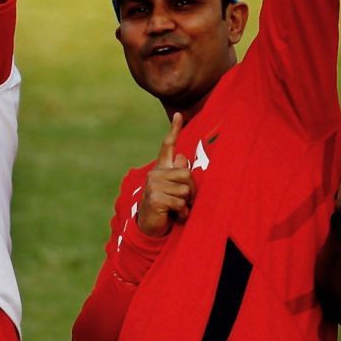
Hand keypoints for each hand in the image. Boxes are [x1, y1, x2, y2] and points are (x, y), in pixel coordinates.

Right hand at [136, 112, 192, 237]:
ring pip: (185, 189)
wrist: (150, 226)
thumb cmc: (167, 206)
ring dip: (186, 203)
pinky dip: (182, 212)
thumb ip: (179, 174)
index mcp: (161, 169)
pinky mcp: (155, 198)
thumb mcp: (174, 189)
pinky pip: (180, 202)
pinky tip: (174, 216)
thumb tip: (184, 157)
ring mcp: (153, 185)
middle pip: (187, 173)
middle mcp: (155, 173)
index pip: (168, 146)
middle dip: (190, 190)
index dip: (174, 130)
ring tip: (177, 209)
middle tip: (183, 200)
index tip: (179, 115)